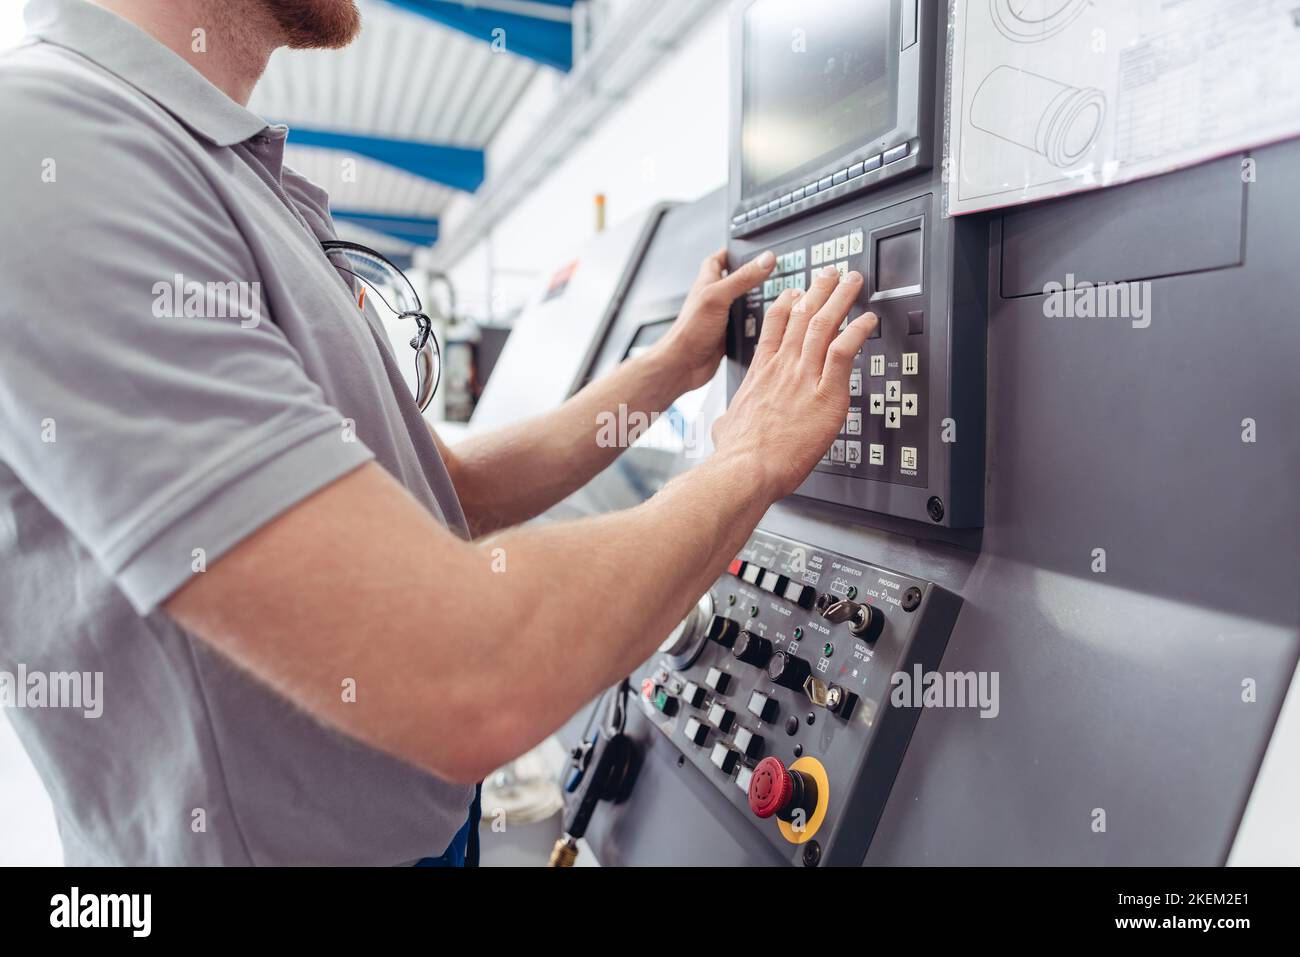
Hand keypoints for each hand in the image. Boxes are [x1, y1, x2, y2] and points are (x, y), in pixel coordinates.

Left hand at [651, 248, 776, 391]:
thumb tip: (766, 259)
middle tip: (772, 272)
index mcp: (708, 283)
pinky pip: (746, 326)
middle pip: (736, 281)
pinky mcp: (727, 336)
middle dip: (753, 277)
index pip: (719, 259)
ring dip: (758, 302)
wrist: (683, 365)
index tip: (749, 248)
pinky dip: (757, 325)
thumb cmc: (690, 331)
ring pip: (744, 305)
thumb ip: (743, 278)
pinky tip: (768, 325)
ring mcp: (721, 318)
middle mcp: (714, 298)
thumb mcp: (718, 297)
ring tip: (777, 297)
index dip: (732, 252)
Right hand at [710, 266, 876, 500]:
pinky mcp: (826, 393)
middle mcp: (782, 367)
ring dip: (841, 299)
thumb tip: (723, 428)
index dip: (787, 304)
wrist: (745, 468)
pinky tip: (868, 321)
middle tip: (830, 274)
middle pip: (802, 315)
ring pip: (824, 324)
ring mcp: (803, 377)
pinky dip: (858, 332)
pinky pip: (845, 352)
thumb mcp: (724, 429)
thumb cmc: (736, 454)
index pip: (774, 326)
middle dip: (818, 290)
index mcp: (760, 373)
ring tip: (852, 281)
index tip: (796, 290)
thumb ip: (728, 421)